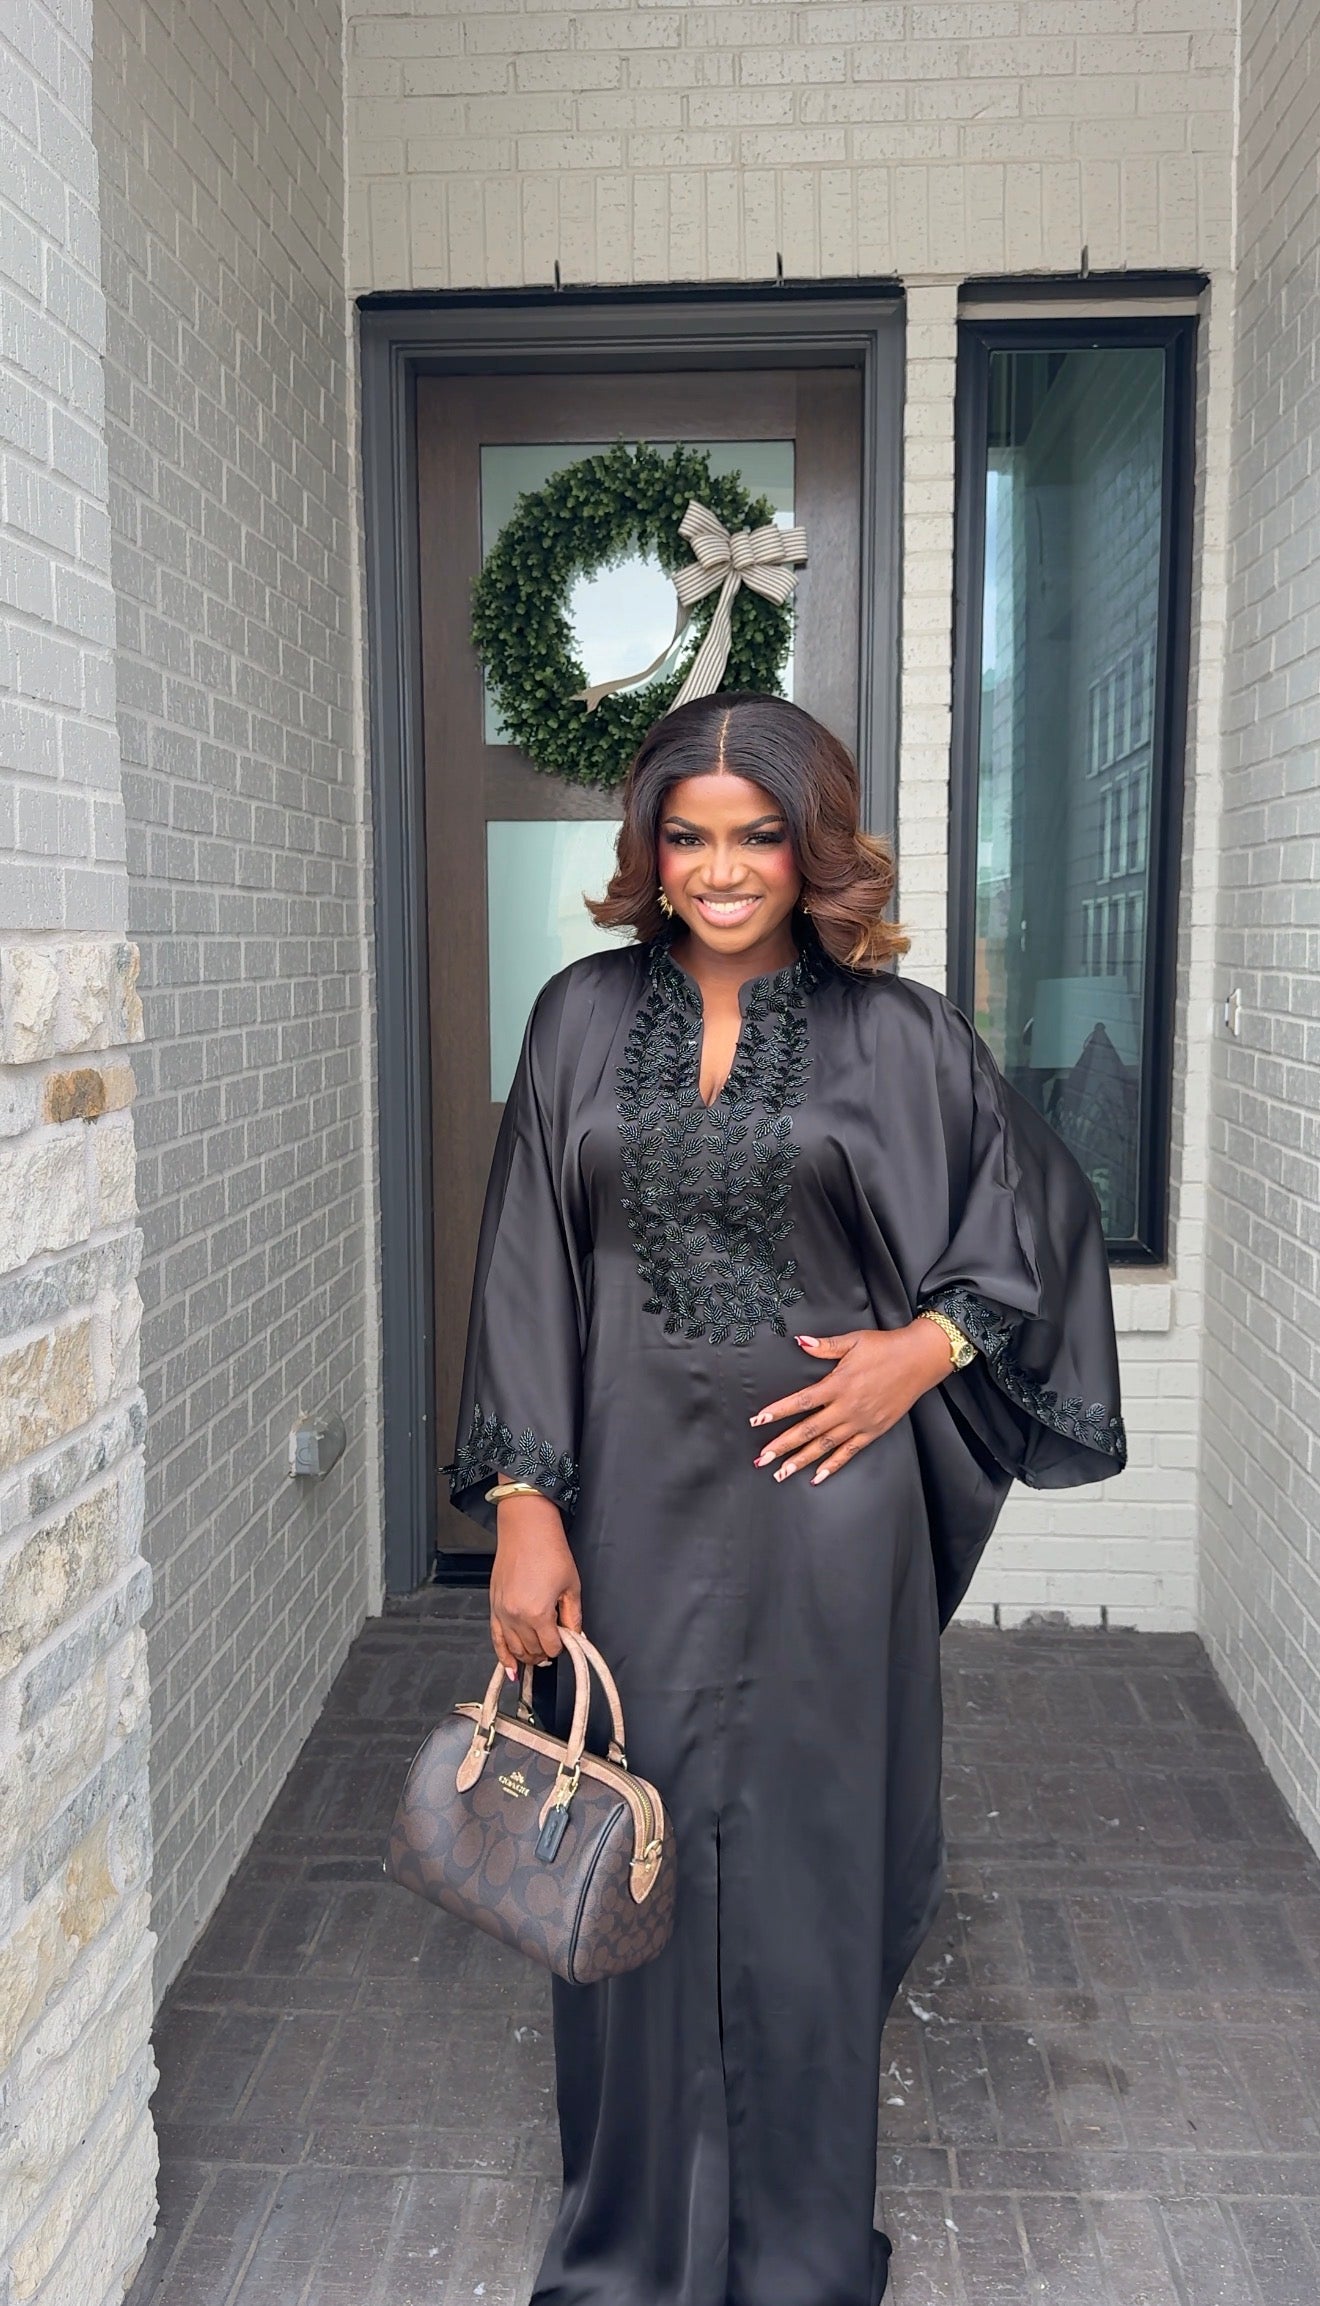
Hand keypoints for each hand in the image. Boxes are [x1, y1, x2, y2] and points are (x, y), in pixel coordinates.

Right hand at [489, 1493, 582, 1675]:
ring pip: (514, 1649)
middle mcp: (516, 1617)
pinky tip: (509, 1668)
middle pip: (532, 1651)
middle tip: (554, 1644)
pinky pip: (496, 1639)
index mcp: (538, 1613)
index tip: (566, 1639)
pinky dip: (503, 1656)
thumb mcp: (571, 1586)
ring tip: (537, 1655)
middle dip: (545, 1652)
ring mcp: (501, 1612)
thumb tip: (576, 1636)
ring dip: (527, 1656)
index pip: (551, 1647)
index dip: (561, 1646)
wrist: (526, 1529)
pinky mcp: (493, 1606)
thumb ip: (573, 1616)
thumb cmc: (549, 1551)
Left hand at [749, 1323, 954, 1484]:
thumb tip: (799, 1342)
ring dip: (801, 1461)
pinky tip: (817, 1477)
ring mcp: (861, 1422)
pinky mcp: (874, 1431)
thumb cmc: (886, 1347)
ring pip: (826, 1446)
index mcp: (839, 1384)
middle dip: (782, 1446)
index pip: (802, 1402)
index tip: (758, 1421)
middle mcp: (847, 1407)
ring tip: (781, 1474)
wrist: (920, 1360)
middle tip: (761, 1459)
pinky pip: (849, 1452)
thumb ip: (824, 1346)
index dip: (778, 1411)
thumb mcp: (853, 1341)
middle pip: (809, 1430)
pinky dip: (832, 1466)